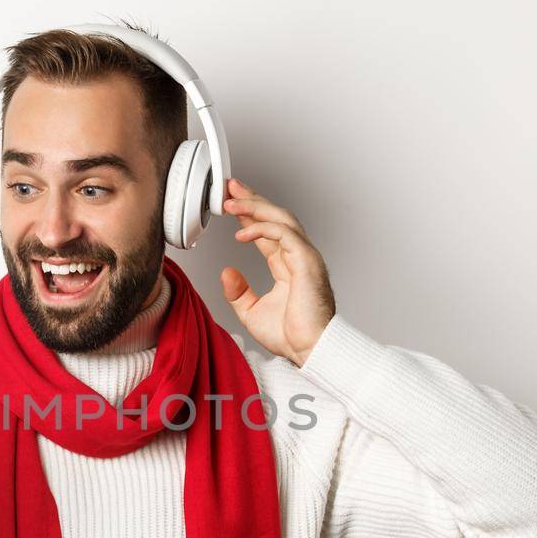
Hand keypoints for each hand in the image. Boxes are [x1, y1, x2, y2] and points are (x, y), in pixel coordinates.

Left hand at [218, 177, 336, 366]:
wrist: (310, 349)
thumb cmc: (290, 336)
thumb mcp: (252, 312)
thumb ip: (239, 292)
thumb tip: (227, 272)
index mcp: (287, 266)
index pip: (267, 231)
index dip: (249, 215)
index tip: (231, 203)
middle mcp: (298, 257)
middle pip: (275, 218)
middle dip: (252, 199)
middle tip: (230, 187)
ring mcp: (304, 257)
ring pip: (281, 219)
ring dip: (255, 207)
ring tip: (231, 201)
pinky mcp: (306, 261)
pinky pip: (284, 235)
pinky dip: (262, 229)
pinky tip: (242, 231)